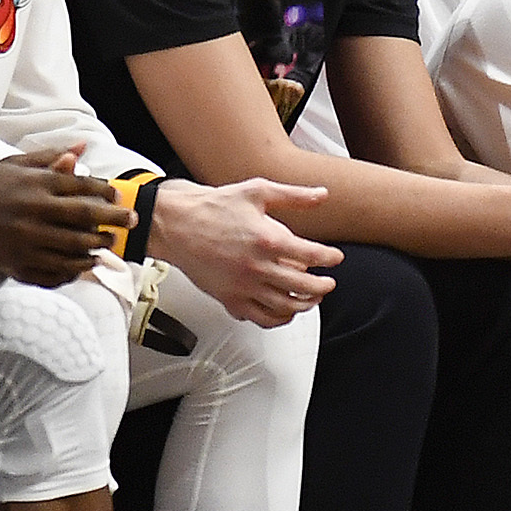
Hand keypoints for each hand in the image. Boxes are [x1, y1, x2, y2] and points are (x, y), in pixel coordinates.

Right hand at [0, 147, 130, 288]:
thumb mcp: (13, 165)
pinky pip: (55, 267)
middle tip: (132, 221)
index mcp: (35, 183)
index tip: (118, 197)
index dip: (106, 192)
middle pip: (85, 216)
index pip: (82, 186)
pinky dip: (76, 266)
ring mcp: (26, 237)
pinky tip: (87, 262)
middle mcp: (33, 210)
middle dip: (114, 219)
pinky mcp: (18, 260)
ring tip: (110, 242)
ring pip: (74, 244)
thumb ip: (50, 156)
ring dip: (98, 245)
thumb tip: (83, 147)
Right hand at [150, 178, 343, 328]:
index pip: (312, 255)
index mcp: (267, 240)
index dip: (330, 258)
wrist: (176, 224)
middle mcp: (257, 266)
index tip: (335, 258)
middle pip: (303, 286)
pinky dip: (278, 319)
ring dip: (304, 304)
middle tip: (329, 283)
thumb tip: (322, 193)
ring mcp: (242, 286)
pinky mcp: (228, 298)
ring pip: (284, 306)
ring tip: (312, 298)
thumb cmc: (213, 207)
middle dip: (323, 286)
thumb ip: (294, 195)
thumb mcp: (257, 191)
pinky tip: (285, 311)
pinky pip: (260, 318)